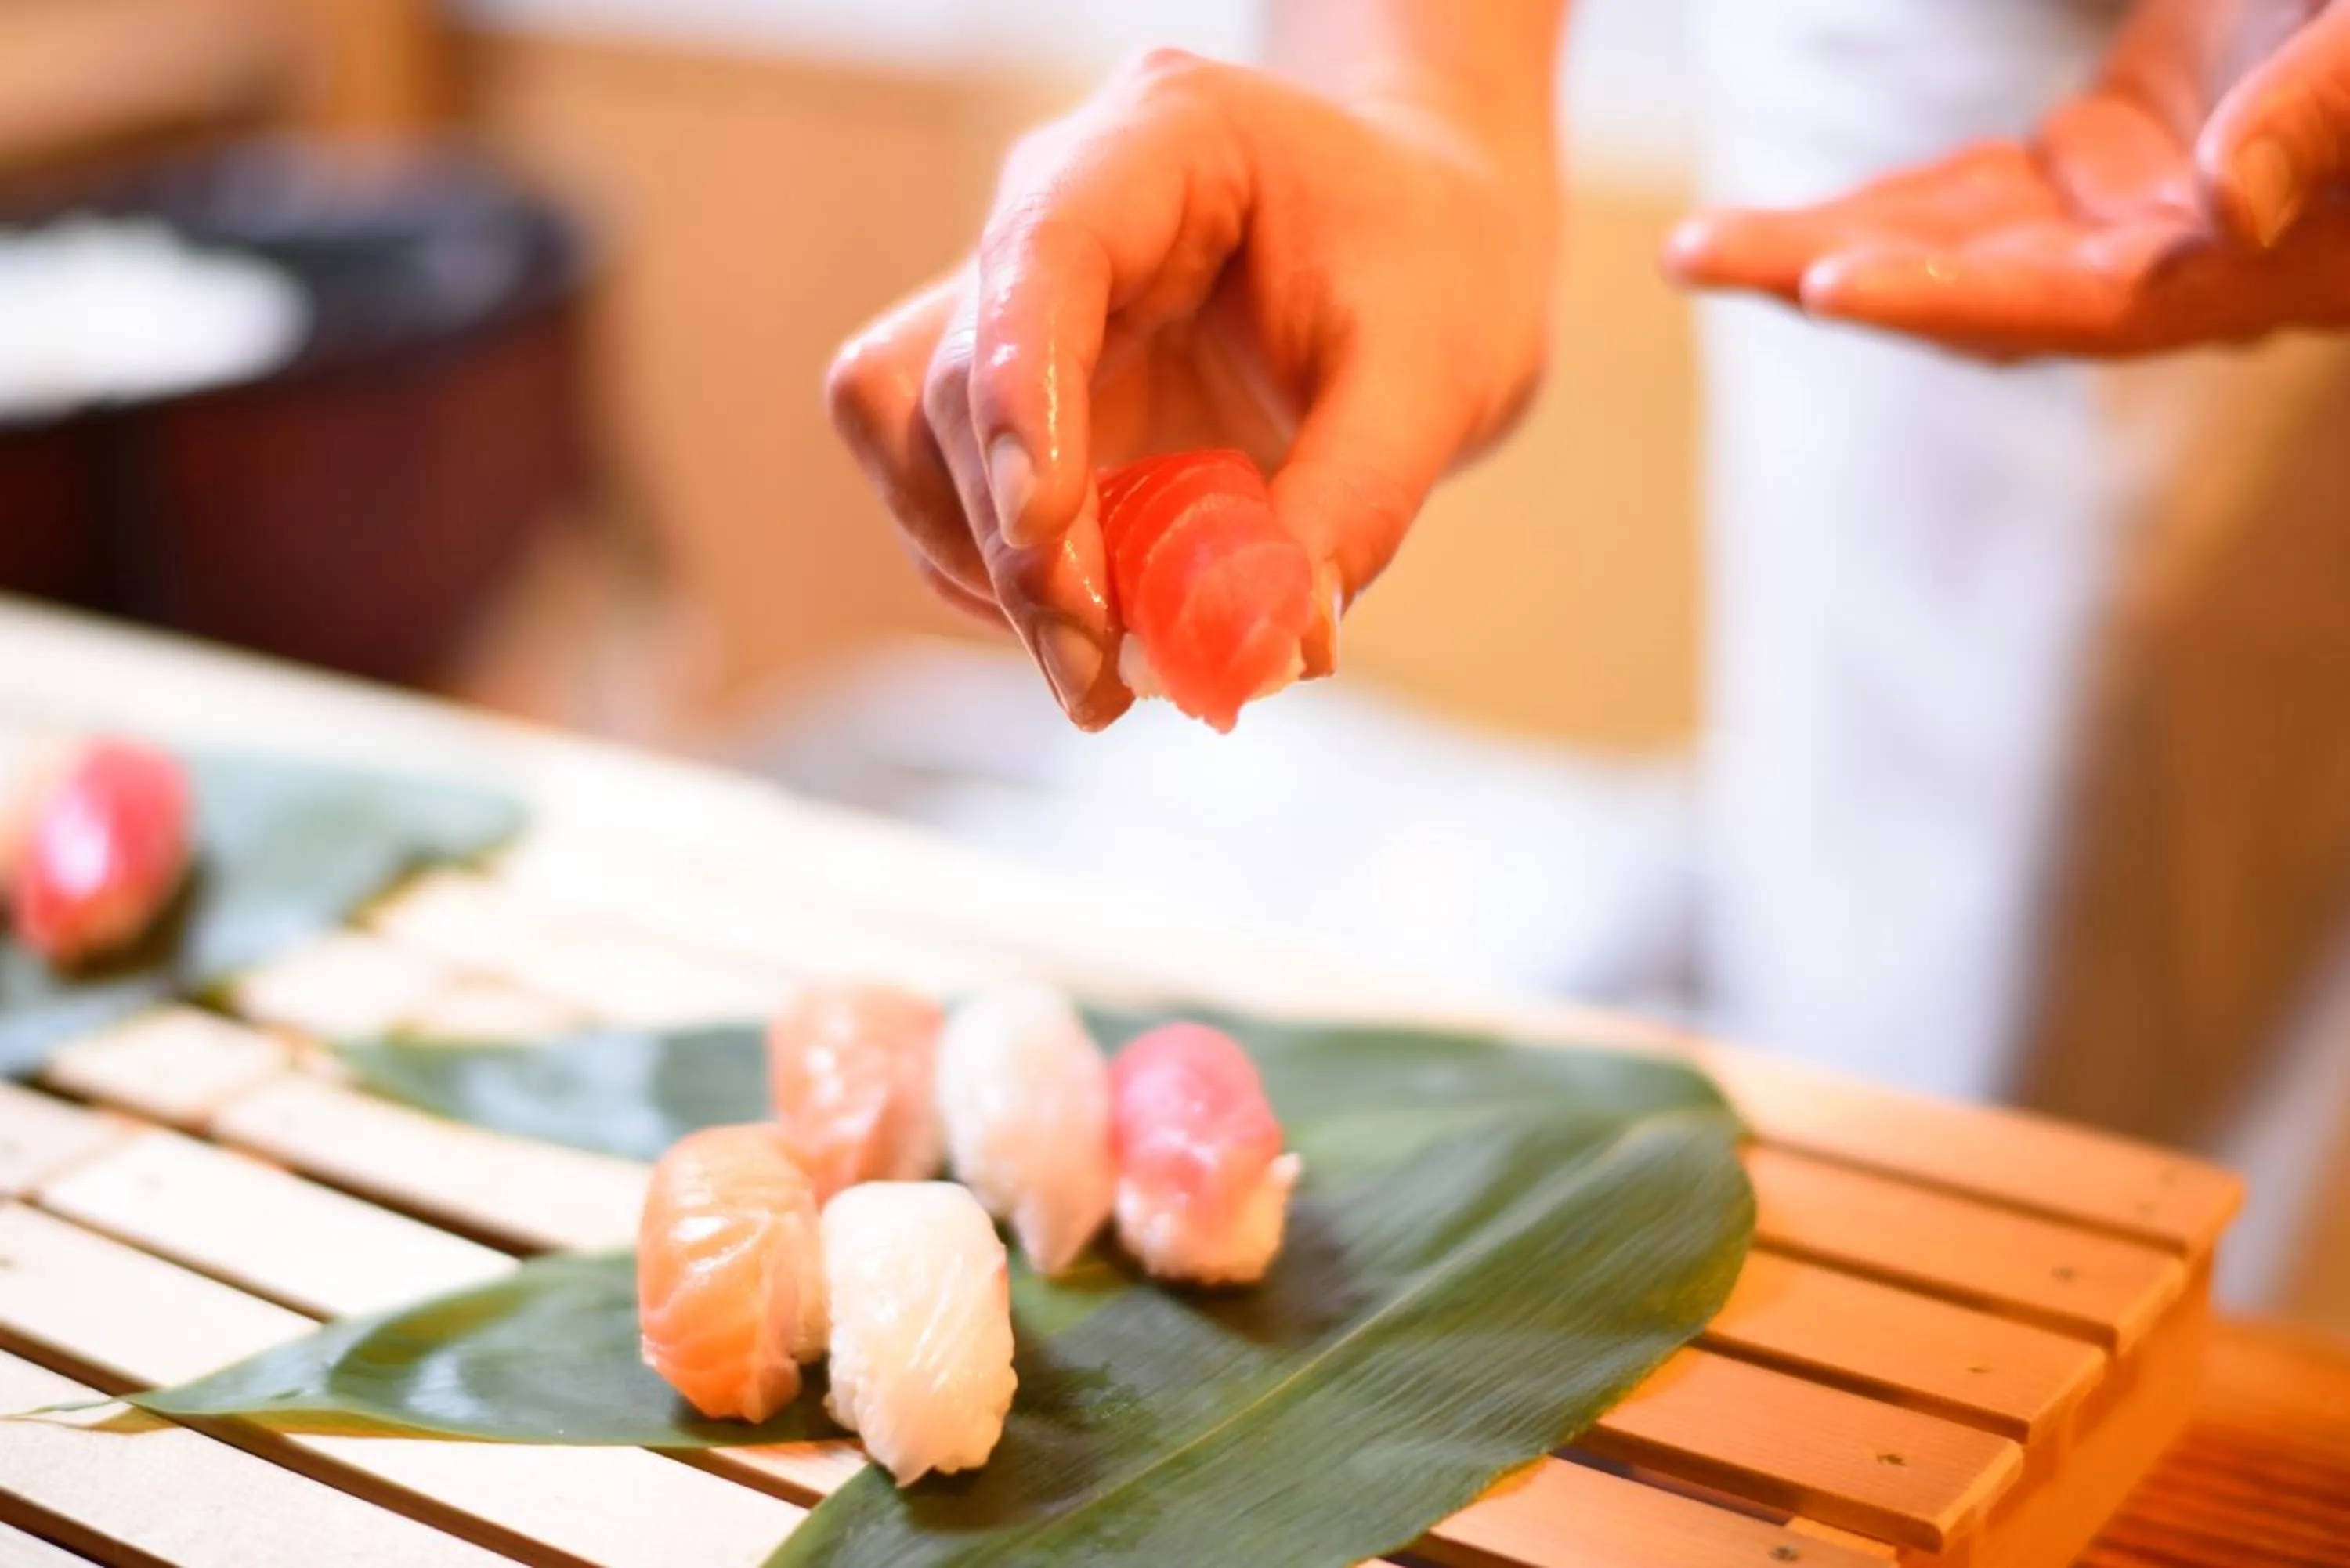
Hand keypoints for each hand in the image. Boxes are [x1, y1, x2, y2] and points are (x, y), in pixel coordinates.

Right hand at [826, 48, 1553, 728]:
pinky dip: (1009, 585)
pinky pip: (952, 501)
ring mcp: (1021, 312)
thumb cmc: (1432, 274)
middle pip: (956, 377)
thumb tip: (1268, 646)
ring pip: (914, 441)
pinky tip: (1104, 631)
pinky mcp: (1019, 403)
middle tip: (1102, 670)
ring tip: (1106, 670)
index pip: (1041, 253)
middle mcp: (1056, 215)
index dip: (1020, 392)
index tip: (1040, 525)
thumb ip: (1356, 502)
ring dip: (988, 573)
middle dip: (1017, 543)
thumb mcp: (1434, 377)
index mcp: (1162, 144)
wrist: (1423, 261)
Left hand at [1663, 0, 2349, 357]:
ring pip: (1953, 242)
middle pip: (1972, 290)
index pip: (2073, 302)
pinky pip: (1982, 195)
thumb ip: (2325, 115)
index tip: (1820, 285)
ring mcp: (2139, 217)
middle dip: (1827, 273)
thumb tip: (2222, 203)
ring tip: (1695, 248)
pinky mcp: (2118, 154)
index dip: (1946, 295)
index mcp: (2246, 265)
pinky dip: (1893, 202)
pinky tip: (1787, 226)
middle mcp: (2175, 265)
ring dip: (1825, 244)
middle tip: (1692, 254)